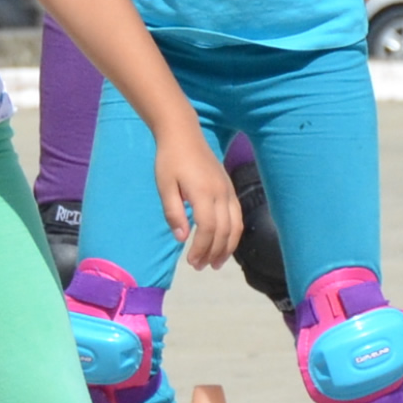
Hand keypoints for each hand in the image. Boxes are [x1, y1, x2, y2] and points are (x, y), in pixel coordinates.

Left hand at [153, 124, 240, 271]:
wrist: (183, 134)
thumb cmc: (169, 160)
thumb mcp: (165, 186)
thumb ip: (174, 213)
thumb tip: (182, 239)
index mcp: (203, 193)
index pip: (208, 229)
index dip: (201, 249)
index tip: (191, 262)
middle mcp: (221, 193)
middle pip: (224, 231)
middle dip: (214, 253)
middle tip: (201, 267)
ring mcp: (228, 190)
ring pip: (236, 225)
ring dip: (228, 247)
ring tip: (216, 262)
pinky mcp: (230, 188)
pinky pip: (238, 216)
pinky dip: (234, 233)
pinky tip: (225, 242)